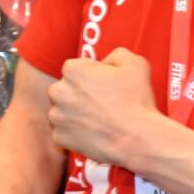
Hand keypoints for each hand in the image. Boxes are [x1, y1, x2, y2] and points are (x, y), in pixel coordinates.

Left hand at [47, 48, 158, 167]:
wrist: (135, 138)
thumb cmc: (135, 100)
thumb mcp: (136, 64)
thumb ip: (117, 54)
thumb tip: (107, 62)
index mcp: (73, 70)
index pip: (76, 67)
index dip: (92, 74)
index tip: (106, 84)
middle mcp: (58, 91)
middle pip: (66, 88)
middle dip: (79, 93)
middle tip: (103, 102)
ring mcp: (57, 116)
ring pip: (63, 110)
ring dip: (76, 112)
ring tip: (100, 118)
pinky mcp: (59, 137)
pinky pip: (65, 131)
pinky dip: (76, 132)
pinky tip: (95, 131)